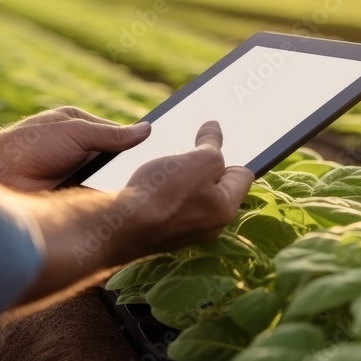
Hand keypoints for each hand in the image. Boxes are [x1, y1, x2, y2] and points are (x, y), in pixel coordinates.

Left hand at [0, 107, 150, 190]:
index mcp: (82, 128)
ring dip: (123, 188)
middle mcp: (82, 153)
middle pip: (118, 162)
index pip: (121, 136)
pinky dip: (111, 204)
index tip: (165, 151)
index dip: (140, 145)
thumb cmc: (29, 145)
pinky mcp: (74, 200)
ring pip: (111, 183)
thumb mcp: (75, 131)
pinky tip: (127, 208)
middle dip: (135, 169)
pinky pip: (100, 201)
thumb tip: (147, 129)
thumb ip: (111, 134)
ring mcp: (78, 177)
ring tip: (149, 193)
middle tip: (161, 176)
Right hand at [15, 121, 253, 302]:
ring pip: (190, 194)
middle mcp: (209, 225)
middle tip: (188, 150)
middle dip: (203, 165)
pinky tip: (151, 180)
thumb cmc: (162, 193)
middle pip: (216, 185)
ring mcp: (184, 230)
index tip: (212, 142)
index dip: (229, 153)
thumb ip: (212, 144)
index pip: (242, 174)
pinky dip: (162, 190)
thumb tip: (215, 129)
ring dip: (180, 176)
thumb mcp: (200, 160)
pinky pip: (169, 204)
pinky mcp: (161, 230)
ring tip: (166, 163)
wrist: (118, 225)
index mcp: (226, 209)